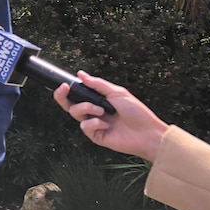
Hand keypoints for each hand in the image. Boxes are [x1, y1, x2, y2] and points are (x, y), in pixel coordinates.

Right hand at [53, 71, 168, 161]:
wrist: (146, 132)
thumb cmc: (136, 112)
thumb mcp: (117, 93)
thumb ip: (97, 84)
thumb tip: (80, 74)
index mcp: (98, 100)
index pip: (77, 95)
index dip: (67, 90)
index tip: (64, 84)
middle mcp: (93, 112)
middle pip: (69, 105)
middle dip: (62, 97)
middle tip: (64, 89)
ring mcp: (94, 124)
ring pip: (75, 113)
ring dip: (86, 108)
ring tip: (102, 110)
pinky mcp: (95, 135)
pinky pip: (85, 127)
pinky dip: (94, 123)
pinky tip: (107, 125)